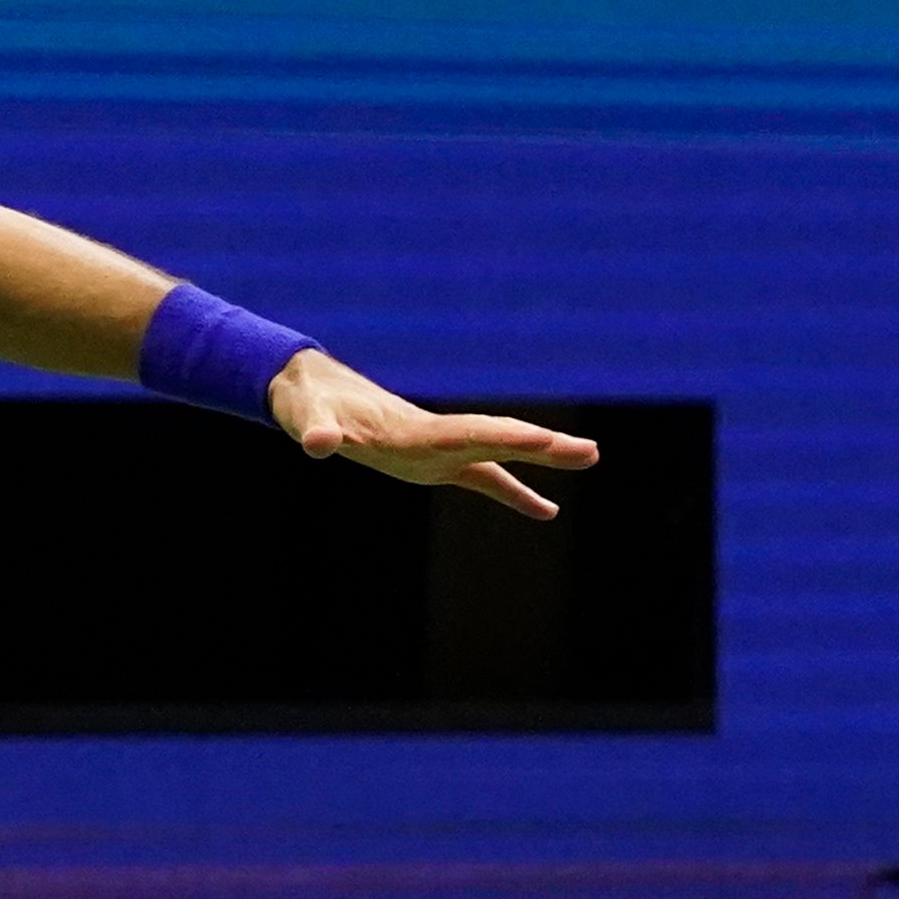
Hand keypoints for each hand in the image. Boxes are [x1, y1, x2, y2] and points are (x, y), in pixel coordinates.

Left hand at [268, 351, 598, 519]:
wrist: (307, 387)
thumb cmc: (308, 404)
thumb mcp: (308, 421)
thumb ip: (318, 432)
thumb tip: (318, 444)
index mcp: (410, 430)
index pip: (466, 435)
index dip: (503, 439)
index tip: (542, 440)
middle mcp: (433, 435)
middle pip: (495, 440)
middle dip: (540, 446)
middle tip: (590, 451)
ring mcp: (437, 447)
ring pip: (498, 454)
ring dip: (541, 459)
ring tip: (591, 457)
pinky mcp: (431, 461)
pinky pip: (481, 479)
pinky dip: (513, 493)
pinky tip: (548, 511)